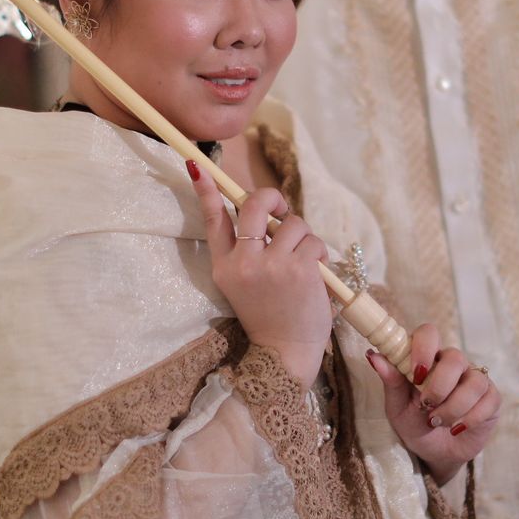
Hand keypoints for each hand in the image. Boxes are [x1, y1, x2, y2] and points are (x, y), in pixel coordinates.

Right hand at [189, 162, 332, 387]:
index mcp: (224, 266)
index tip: (198, 165)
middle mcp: (243, 263)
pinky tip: (314, 274)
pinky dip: (319, 254)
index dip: (208, 190)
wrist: (285, 353)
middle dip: (273, 198)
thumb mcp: (243, 284)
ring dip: (304, 237)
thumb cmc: (270, 315)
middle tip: (281, 210)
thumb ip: (248, 250)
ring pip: (293, 223)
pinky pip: (314, 241)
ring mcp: (271, 265)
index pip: (213, 220)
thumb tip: (263, 216)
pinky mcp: (299, 269)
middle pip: (254, 205)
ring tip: (302, 262)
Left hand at [366, 322, 499, 485]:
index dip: (424, 348)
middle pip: (455, 357)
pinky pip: (489, 399)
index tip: (416, 373)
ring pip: (474, 381)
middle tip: (426, 406)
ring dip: (454, 407)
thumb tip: (374, 356)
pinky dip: (471, 418)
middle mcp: (453, 364)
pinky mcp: (491, 398)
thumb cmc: (414, 426)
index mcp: (427, 359)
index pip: (428, 333)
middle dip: (439, 386)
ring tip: (438, 422)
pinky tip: (457, 429)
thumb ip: (391, 382)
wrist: (435, 454)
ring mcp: (474, 380)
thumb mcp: (397, 408)